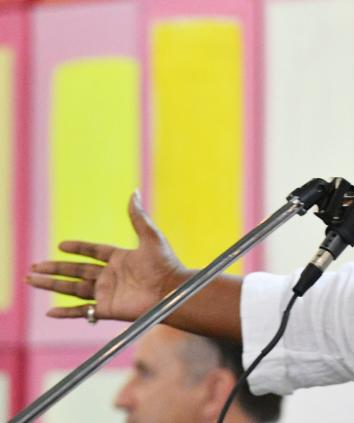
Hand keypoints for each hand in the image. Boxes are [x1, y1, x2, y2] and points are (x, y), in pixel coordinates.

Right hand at [26, 191, 185, 321]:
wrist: (172, 291)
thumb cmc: (165, 264)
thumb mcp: (151, 236)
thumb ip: (138, 216)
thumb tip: (134, 191)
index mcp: (120, 258)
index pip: (93, 252)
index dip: (78, 248)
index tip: (61, 245)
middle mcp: (111, 276)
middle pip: (76, 271)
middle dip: (54, 268)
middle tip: (33, 267)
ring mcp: (107, 293)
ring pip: (72, 289)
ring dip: (51, 285)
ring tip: (31, 280)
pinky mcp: (107, 309)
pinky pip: (82, 312)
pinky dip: (65, 313)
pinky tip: (49, 312)